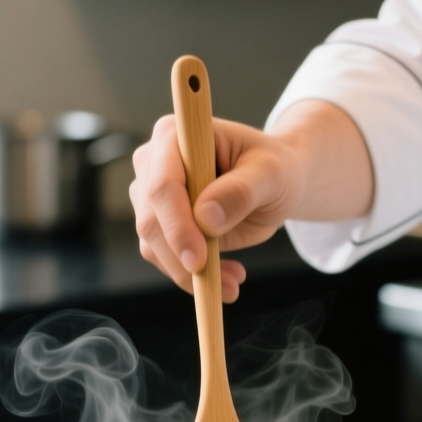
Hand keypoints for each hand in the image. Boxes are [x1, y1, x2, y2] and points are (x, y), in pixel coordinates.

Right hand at [130, 100, 373, 301]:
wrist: (272, 183)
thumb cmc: (272, 169)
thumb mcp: (271, 174)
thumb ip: (242, 191)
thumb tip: (206, 218)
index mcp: (175, 136)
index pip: (163, 185)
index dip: (177, 225)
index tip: (199, 260)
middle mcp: (153, 162)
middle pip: (151, 220)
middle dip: (185, 259)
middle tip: (228, 285)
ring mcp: (149, 194)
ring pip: (153, 245)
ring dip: (191, 274)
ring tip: (235, 281)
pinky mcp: (158, 222)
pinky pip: (163, 258)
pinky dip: (192, 276)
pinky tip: (227, 276)